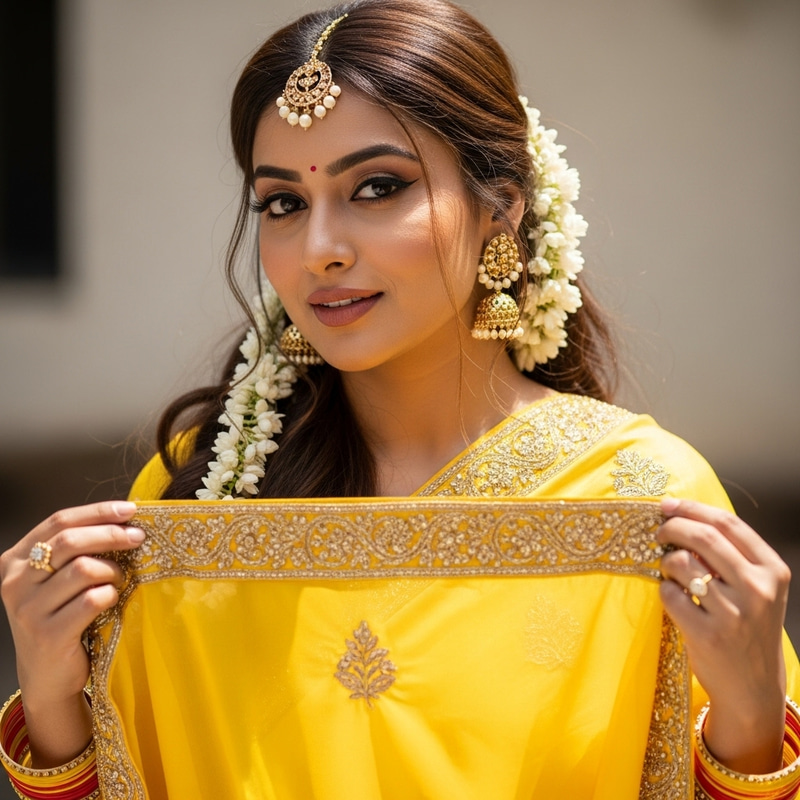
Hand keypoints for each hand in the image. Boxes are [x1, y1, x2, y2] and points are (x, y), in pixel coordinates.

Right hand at [0, 501, 142, 764]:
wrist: (47, 677)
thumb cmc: (60, 620)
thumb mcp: (56, 582)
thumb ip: (75, 552)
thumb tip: (123, 520)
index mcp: (15, 561)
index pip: (58, 521)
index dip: (98, 512)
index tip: (129, 510)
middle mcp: (15, 582)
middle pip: (70, 541)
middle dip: (111, 534)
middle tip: (138, 537)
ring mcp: (28, 609)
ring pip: (84, 569)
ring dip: (112, 571)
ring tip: (119, 580)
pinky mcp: (47, 634)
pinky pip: (92, 600)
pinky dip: (110, 595)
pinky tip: (111, 600)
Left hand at [657, 497, 790, 773]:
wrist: (752, 689)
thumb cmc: (748, 630)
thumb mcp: (756, 590)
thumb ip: (731, 556)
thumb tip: (682, 517)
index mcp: (772, 571)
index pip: (728, 524)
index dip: (692, 508)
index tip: (668, 504)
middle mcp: (757, 589)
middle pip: (702, 537)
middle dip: (672, 526)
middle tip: (659, 530)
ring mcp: (733, 613)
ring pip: (681, 563)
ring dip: (667, 562)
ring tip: (671, 573)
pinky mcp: (707, 634)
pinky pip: (669, 595)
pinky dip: (664, 592)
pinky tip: (674, 600)